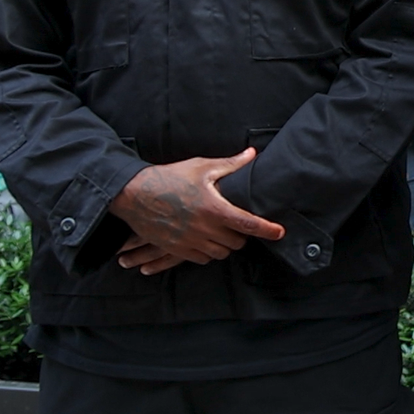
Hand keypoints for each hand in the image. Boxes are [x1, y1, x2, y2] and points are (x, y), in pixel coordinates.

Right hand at [109, 148, 287, 274]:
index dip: (268, 229)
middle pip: (237, 242)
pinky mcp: (177, 250)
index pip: (249, 224)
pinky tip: (206, 239)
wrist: (134, 195)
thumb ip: (230, 165)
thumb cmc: (169, 178)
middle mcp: (204, 229)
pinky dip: (208, 252)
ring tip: (223, 231)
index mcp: (214, 209)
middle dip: (242, 234)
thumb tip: (252, 154)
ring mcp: (190, 242)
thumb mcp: (201, 167)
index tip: (280, 232)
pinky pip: (202, 259)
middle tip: (238, 223)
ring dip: (226, 245)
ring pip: (221, 253)